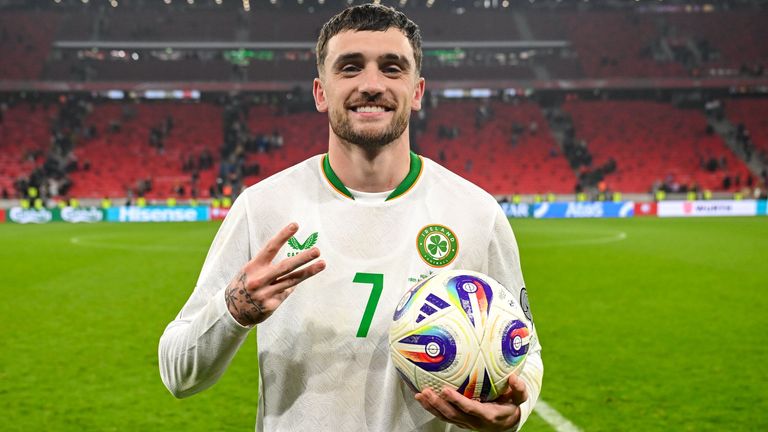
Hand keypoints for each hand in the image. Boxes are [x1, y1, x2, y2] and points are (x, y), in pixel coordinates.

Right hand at [224, 222, 325, 325]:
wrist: (231, 311)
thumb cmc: (245, 284)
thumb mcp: (250, 271)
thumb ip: (268, 265)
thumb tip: (293, 260)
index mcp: (253, 267)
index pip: (270, 248)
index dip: (283, 236)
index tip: (295, 225)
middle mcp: (259, 279)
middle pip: (285, 267)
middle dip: (302, 258)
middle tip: (317, 250)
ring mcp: (266, 293)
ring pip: (292, 281)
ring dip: (309, 271)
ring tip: (322, 264)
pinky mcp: (271, 305)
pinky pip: (286, 292)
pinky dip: (290, 287)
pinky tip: (291, 285)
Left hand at [414, 373, 528, 431]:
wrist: (505, 425)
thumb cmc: (510, 406)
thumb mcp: (519, 399)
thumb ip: (519, 389)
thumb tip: (514, 377)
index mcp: (487, 415)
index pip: (470, 408)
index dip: (457, 401)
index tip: (446, 390)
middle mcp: (473, 421)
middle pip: (452, 414)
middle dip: (438, 404)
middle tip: (426, 391)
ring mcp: (464, 422)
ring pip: (445, 417)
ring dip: (431, 407)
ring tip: (420, 395)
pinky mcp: (458, 421)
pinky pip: (443, 416)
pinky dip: (431, 408)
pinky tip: (421, 398)